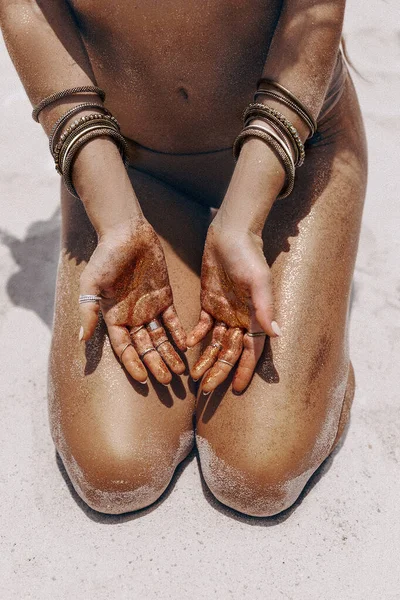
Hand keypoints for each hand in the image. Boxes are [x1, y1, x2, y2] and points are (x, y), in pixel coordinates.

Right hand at [79, 219, 186, 384]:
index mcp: (114, 317)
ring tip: (180, 372)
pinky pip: (173, 320)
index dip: (133, 364)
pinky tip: (186, 347)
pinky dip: (179, 333)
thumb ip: (88, 311)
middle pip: (145, 348)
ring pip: (160, 338)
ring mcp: (149, 308)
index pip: (124, 348)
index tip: (143, 380)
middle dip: (156, 365)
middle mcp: (132, 317)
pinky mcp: (164, 297)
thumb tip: (81, 339)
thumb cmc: (106, 257)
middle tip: (168, 382)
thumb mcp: (91, 284)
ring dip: (169, 354)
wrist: (127, 232)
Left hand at [187, 221, 280, 392]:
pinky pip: (202, 325)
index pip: (251, 350)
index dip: (244, 370)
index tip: (236, 389)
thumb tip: (277, 335)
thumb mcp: (259, 281)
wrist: (230, 234)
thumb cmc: (248, 256)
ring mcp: (224, 311)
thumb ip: (265, 308)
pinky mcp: (208, 302)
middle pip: (230, 351)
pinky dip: (195, 335)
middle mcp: (240, 318)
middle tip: (208, 389)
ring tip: (195, 376)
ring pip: (215, 342)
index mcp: (255, 317)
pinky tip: (188, 345)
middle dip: (220, 370)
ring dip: (207, 358)